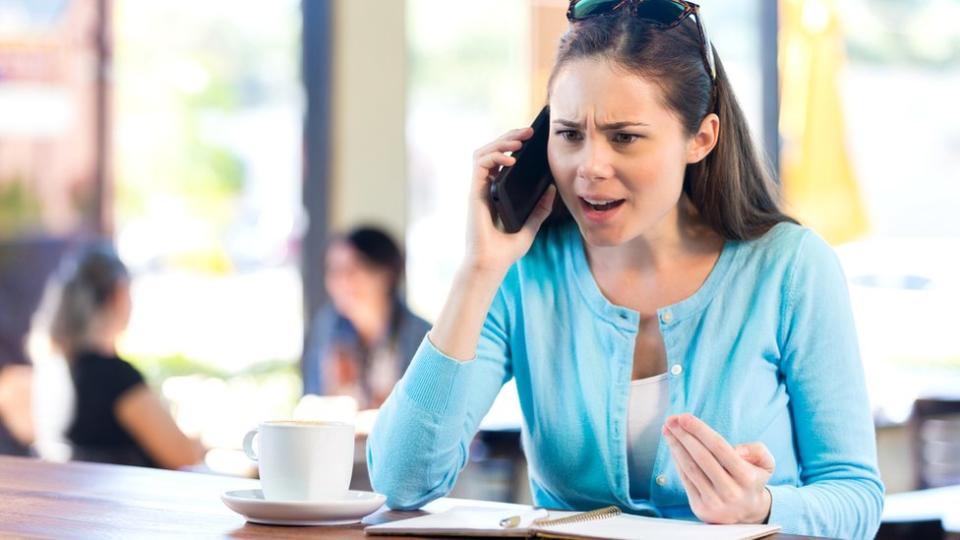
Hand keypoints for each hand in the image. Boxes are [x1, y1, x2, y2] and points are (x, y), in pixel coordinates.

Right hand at [464, 127, 556, 274]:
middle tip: (529, 131)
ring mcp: (479, 189)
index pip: (501, 160)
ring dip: (501, 141)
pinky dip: (495, 156)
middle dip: (509, 136)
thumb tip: (552, 189)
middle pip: (492, 151)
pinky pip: (481, 164)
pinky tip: (512, 159)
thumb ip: (540, 209)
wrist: (492, 263)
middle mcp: (485, 187)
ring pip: (483, 152)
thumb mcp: (531, 226)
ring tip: (520, 140)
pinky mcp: (475, 192)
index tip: (531, 139)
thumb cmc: (506, 250)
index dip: (513, 145)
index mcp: (496, 192)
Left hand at [663, 414, 774, 523]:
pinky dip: (677, 461)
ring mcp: (715, 502)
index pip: (719, 448)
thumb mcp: (766, 463)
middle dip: (683, 436)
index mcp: (747, 478)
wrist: (749, 512)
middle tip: (671, 420)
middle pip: (701, 457)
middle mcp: (730, 491)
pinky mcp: (701, 508)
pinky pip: (685, 480)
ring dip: (676, 447)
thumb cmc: (753, 480)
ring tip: (667, 430)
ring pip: (690, 469)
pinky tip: (673, 447)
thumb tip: (737, 449)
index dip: (700, 431)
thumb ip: (757, 450)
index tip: (684, 417)